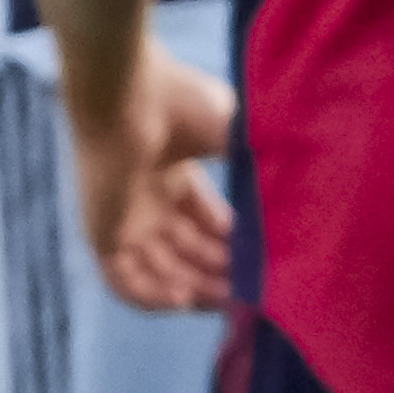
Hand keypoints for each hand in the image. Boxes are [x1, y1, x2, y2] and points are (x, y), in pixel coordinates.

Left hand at [70, 37, 235, 313]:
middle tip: (250, 289)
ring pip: (159, 268)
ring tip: (226, 298)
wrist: (124, 94)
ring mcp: (123, 215)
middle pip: (186, 248)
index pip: (205, 220)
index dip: (232, 242)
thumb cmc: (176, 102)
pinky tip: (183, 297)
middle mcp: (148, 195)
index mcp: (173, 168)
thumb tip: (294, 184)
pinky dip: (151, 296)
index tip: (261, 260)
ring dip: (192, 287)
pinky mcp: (99, 229)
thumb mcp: (230, 130)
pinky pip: (122, 278)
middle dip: (219, 271)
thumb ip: (254, 161)